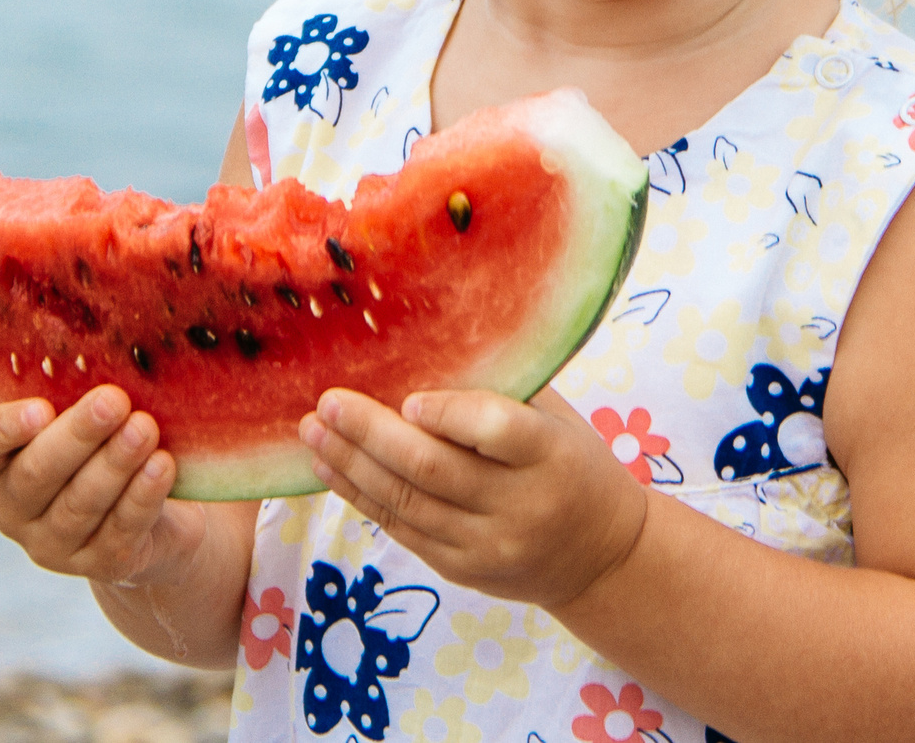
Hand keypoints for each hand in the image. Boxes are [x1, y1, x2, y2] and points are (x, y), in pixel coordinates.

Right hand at [0, 385, 206, 588]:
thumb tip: (98, 320)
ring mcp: (52, 543)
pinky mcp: (100, 565)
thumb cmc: (104, 437)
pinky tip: (162, 465)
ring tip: (146, 428)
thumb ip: (69, 380)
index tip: (38, 408)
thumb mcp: (78, 408)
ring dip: (115, 463)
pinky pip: (120, 531)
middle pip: (36, 473)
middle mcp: (11, 505)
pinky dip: (142, 496)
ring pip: (81, 503)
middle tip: (113, 400)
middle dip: (77, 435)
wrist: (154, 509)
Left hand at [297, 385, 649, 609]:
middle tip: (327, 403)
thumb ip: (502, 392)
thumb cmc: (572, 465)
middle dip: (371, 434)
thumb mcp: (558, 420)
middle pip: (433, 469)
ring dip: (351, 465)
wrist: (602, 558)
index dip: (450, 414)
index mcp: (551, 456)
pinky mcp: (462, 570)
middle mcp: (519, 505)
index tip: (407, 397)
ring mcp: (487, 545)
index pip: (498, 431)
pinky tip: (330, 468)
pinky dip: (361, 497)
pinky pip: (402, 530)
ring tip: (312, 431)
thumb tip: (426, 344)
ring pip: (406, 504)